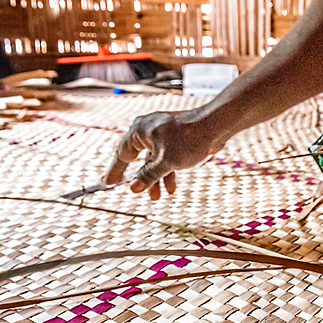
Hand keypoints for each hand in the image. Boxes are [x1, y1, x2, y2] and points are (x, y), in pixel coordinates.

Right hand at [104, 110, 222, 199]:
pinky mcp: (175, 138)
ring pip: (154, 160)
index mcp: (139, 131)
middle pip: (138, 158)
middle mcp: (148, 130)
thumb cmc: (189, 139)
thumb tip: (133, 188)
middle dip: (140, 178)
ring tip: (157, 196)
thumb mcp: (166, 162)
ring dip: (156, 178)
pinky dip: (167, 170)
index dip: (115, 170)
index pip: (122, 154)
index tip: (108, 183)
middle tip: (133, 191)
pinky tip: (171, 186)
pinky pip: (166, 157)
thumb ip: (148, 176)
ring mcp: (162, 134)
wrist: (214, 126)